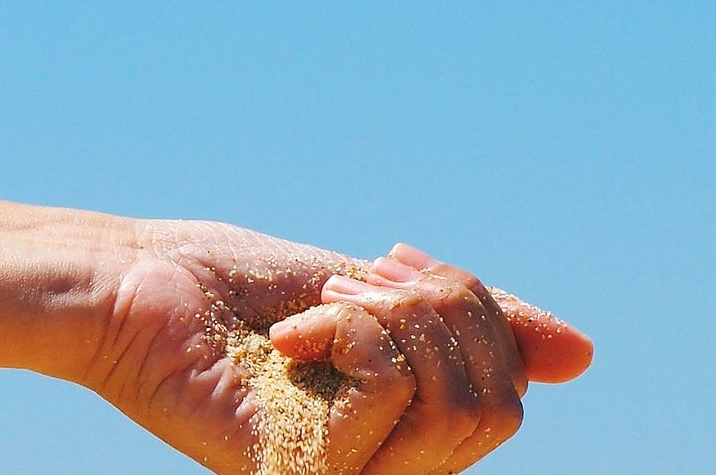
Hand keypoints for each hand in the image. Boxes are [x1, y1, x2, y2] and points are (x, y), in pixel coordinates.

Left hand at [78, 220, 591, 473]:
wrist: (132, 285)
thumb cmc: (232, 291)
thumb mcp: (374, 298)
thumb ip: (467, 329)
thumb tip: (582, 356)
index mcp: (401, 430)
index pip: (506, 394)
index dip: (478, 310)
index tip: (395, 261)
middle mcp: (382, 467)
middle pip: (499, 406)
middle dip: (446, 308)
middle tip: (355, 281)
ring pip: (459, 405)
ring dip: (397, 318)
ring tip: (320, 308)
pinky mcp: (299, 471)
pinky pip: (392, 391)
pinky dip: (349, 331)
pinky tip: (287, 337)